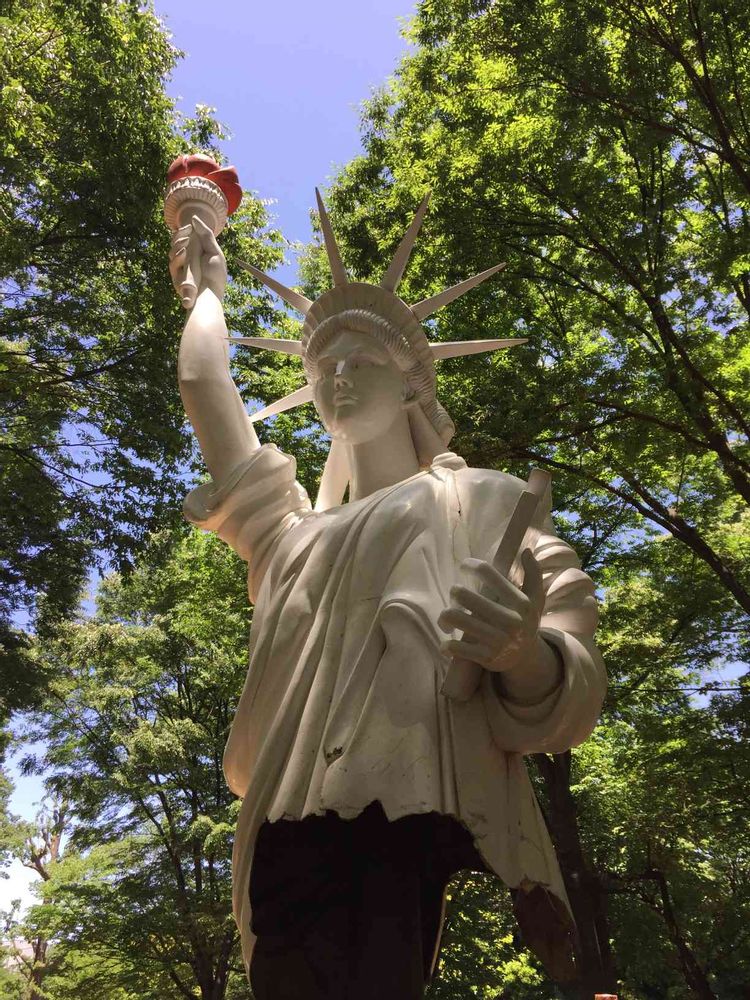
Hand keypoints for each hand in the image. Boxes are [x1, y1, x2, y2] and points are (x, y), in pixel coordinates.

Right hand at [169, 215, 226, 308]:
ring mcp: (180, 269)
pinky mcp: (176, 277)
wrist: (211, 294)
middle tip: (186, 230)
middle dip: (179, 235)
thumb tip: (194, 218)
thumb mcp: (214, 251)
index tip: (188, 226)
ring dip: (177, 244)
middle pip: (176, 243)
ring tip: (186, 240)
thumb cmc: (216, 275)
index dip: (184, 231)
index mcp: (196, 253)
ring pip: (172, 252)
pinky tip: (183, 251)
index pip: (185, 238)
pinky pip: (172, 264)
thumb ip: (206, 235)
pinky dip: (177, 256)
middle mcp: (186, 260)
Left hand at [438, 549, 544, 672]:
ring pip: (454, 618)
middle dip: (454, 592)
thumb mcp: (536, 598)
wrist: (527, 658)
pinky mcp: (485, 657)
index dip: (470, 564)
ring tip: (447, 618)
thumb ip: (534, 573)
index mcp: (520, 603)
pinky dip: (447, 645)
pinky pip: (455, 647)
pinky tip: (449, 642)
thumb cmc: (526, 621)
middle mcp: (509, 620)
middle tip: (456, 596)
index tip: (463, 566)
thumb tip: (525, 551)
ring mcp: (496, 640)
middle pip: (462, 594)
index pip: (487, 572)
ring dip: (445, 617)